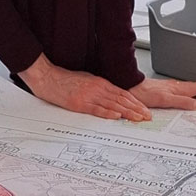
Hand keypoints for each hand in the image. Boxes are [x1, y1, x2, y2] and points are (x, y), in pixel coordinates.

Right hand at [21, 55, 149, 121]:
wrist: (48, 77)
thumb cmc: (64, 80)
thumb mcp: (86, 80)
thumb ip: (100, 88)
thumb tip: (111, 96)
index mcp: (100, 83)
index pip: (123, 93)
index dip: (136, 102)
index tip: (144, 109)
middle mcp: (97, 88)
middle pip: (122, 99)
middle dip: (137, 109)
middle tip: (147, 116)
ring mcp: (89, 95)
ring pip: (113, 104)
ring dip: (128, 112)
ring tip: (138, 119)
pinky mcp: (79, 103)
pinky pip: (96, 109)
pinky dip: (108, 113)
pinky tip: (117, 116)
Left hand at [131, 75, 195, 110]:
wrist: (130, 87)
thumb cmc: (144, 93)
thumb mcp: (165, 100)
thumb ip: (181, 102)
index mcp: (178, 88)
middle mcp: (176, 86)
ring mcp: (170, 87)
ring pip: (190, 86)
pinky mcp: (164, 88)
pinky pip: (183, 88)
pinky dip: (191, 90)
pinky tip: (188, 92)